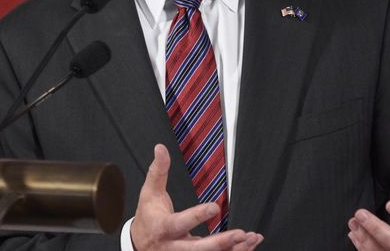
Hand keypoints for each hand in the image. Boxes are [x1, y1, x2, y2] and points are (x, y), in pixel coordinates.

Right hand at [130, 144, 263, 250]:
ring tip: (249, 238)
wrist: (140, 244)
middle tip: (239, 233)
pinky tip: (247, 245)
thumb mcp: (149, 193)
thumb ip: (158, 171)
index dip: (198, 216)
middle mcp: (174, 246)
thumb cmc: (147, 217)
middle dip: (220, 242)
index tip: (215, 207)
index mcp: (164, 228)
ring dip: (232, 248)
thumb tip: (160, 148)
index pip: (181, 223)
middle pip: (198, 249)